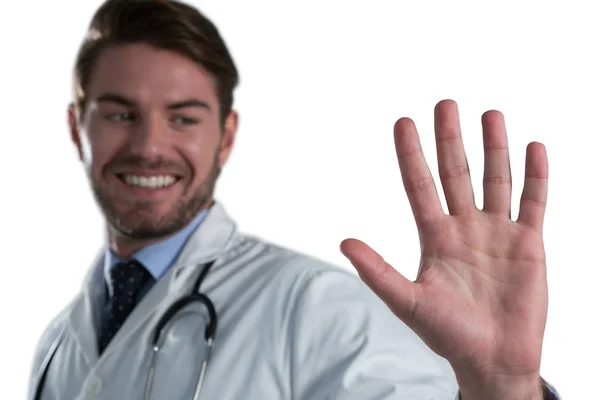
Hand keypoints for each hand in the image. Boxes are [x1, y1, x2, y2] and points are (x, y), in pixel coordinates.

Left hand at [340, 100, 548, 398]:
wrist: (493, 359)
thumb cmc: (449, 334)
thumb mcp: (408, 301)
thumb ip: (377, 271)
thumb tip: (344, 241)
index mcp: (434, 237)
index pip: (419, 185)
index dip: (411, 154)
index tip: (403, 122)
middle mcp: (464, 228)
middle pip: (456, 173)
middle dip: (450, 139)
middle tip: (444, 104)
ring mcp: (497, 233)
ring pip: (495, 180)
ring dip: (494, 147)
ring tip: (490, 114)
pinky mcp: (529, 243)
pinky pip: (534, 202)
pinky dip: (536, 176)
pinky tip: (534, 148)